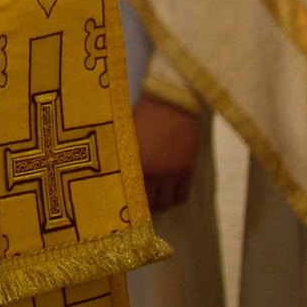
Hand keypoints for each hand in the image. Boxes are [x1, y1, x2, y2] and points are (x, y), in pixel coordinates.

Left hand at [132, 95, 199, 210]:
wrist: (172, 101)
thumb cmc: (145, 113)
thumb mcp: (128, 134)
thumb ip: (124, 155)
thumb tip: (117, 172)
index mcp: (134, 162)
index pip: (131, 194)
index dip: (130, 203)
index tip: (128, 204)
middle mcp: (153, 172)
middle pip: (150, 203)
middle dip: (146, 205)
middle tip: (142, 200)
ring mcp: (172, 172)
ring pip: (167, 202)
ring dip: (161, 201)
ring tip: (157, 195)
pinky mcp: (188, 169)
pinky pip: (183, 194)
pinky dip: (177, 196)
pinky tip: (171, 190)